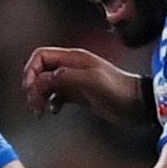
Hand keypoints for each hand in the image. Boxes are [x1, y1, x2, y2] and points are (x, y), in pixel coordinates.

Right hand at [22, 46, 145, 123]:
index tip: (29, 88)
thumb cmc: (119, 90)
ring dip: (39, 97)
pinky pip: (55, 96)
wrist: (137, 105)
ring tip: (40, 110)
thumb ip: (64, 77)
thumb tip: (42, 79)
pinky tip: (54, 111)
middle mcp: (71, 67)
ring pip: (45, 84)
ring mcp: (74, 81)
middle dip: (33, 87)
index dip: (31, 70)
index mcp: (73, 58)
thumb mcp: (90, 80)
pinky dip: (50, 104)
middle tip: (34, 102)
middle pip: (40, 71)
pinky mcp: (78, 94)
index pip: (41, 56)